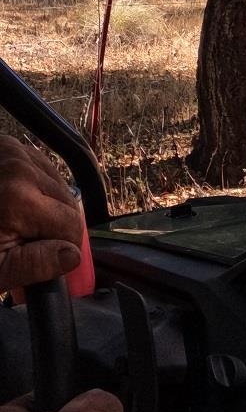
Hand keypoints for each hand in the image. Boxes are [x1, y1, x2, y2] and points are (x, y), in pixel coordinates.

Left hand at [0, 136, 82, 291]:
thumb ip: (34, 265)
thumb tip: (71, 256)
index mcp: (20, 198)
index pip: (71, 224)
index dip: (61, 247)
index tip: (42, 258)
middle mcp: (20, 166)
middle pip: (67, 202)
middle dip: (51, 226)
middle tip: (21, 242)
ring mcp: (13, 151)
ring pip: (57, 184)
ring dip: (45, 206)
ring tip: (13, 223)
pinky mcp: (7, 146)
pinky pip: (41, 169)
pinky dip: (35, 188)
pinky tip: (13, 204)